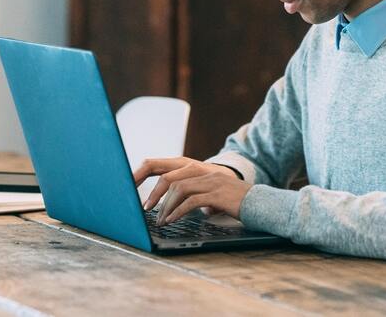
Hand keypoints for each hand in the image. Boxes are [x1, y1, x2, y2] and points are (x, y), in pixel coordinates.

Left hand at [133, 157, 251, 224]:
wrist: (257, 200)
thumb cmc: (229, 198)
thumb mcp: (206, 190)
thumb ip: (188, 192)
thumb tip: (165, 206)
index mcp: (193, 167)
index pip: (160, 164)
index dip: (142, 172)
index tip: (128, 185)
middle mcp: (200, 169)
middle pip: (167, 175)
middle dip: (152, 193)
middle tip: (144, 209)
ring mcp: (209, 179)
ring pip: (178, 188)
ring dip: (165, 206)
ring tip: (160, 220)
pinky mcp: (217, 193)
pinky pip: (192, 201)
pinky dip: (178, 211)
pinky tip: (172, 220)